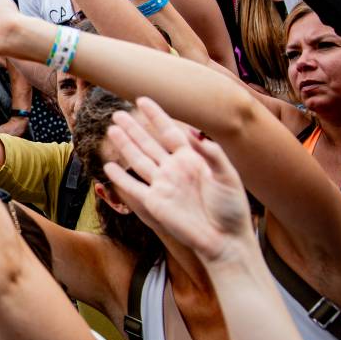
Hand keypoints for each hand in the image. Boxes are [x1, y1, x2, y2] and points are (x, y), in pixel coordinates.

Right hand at [101, 98, 253, 264]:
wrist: (226, 239)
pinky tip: (108, 167)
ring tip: (111, 130)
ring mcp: (162, 186)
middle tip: (117, 113)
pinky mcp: (154, 204)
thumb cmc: (232, 209)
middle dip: (133, 128)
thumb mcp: (228, 177)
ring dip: (124, 146)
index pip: (169, 132)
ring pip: (138, 160)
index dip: (156, 116)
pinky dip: (120, 178)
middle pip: (148, 143)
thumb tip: (196, 133)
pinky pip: (133, 187)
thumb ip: (213, 154)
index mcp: (191, 160)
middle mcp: (173, 170)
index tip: (142, 100)